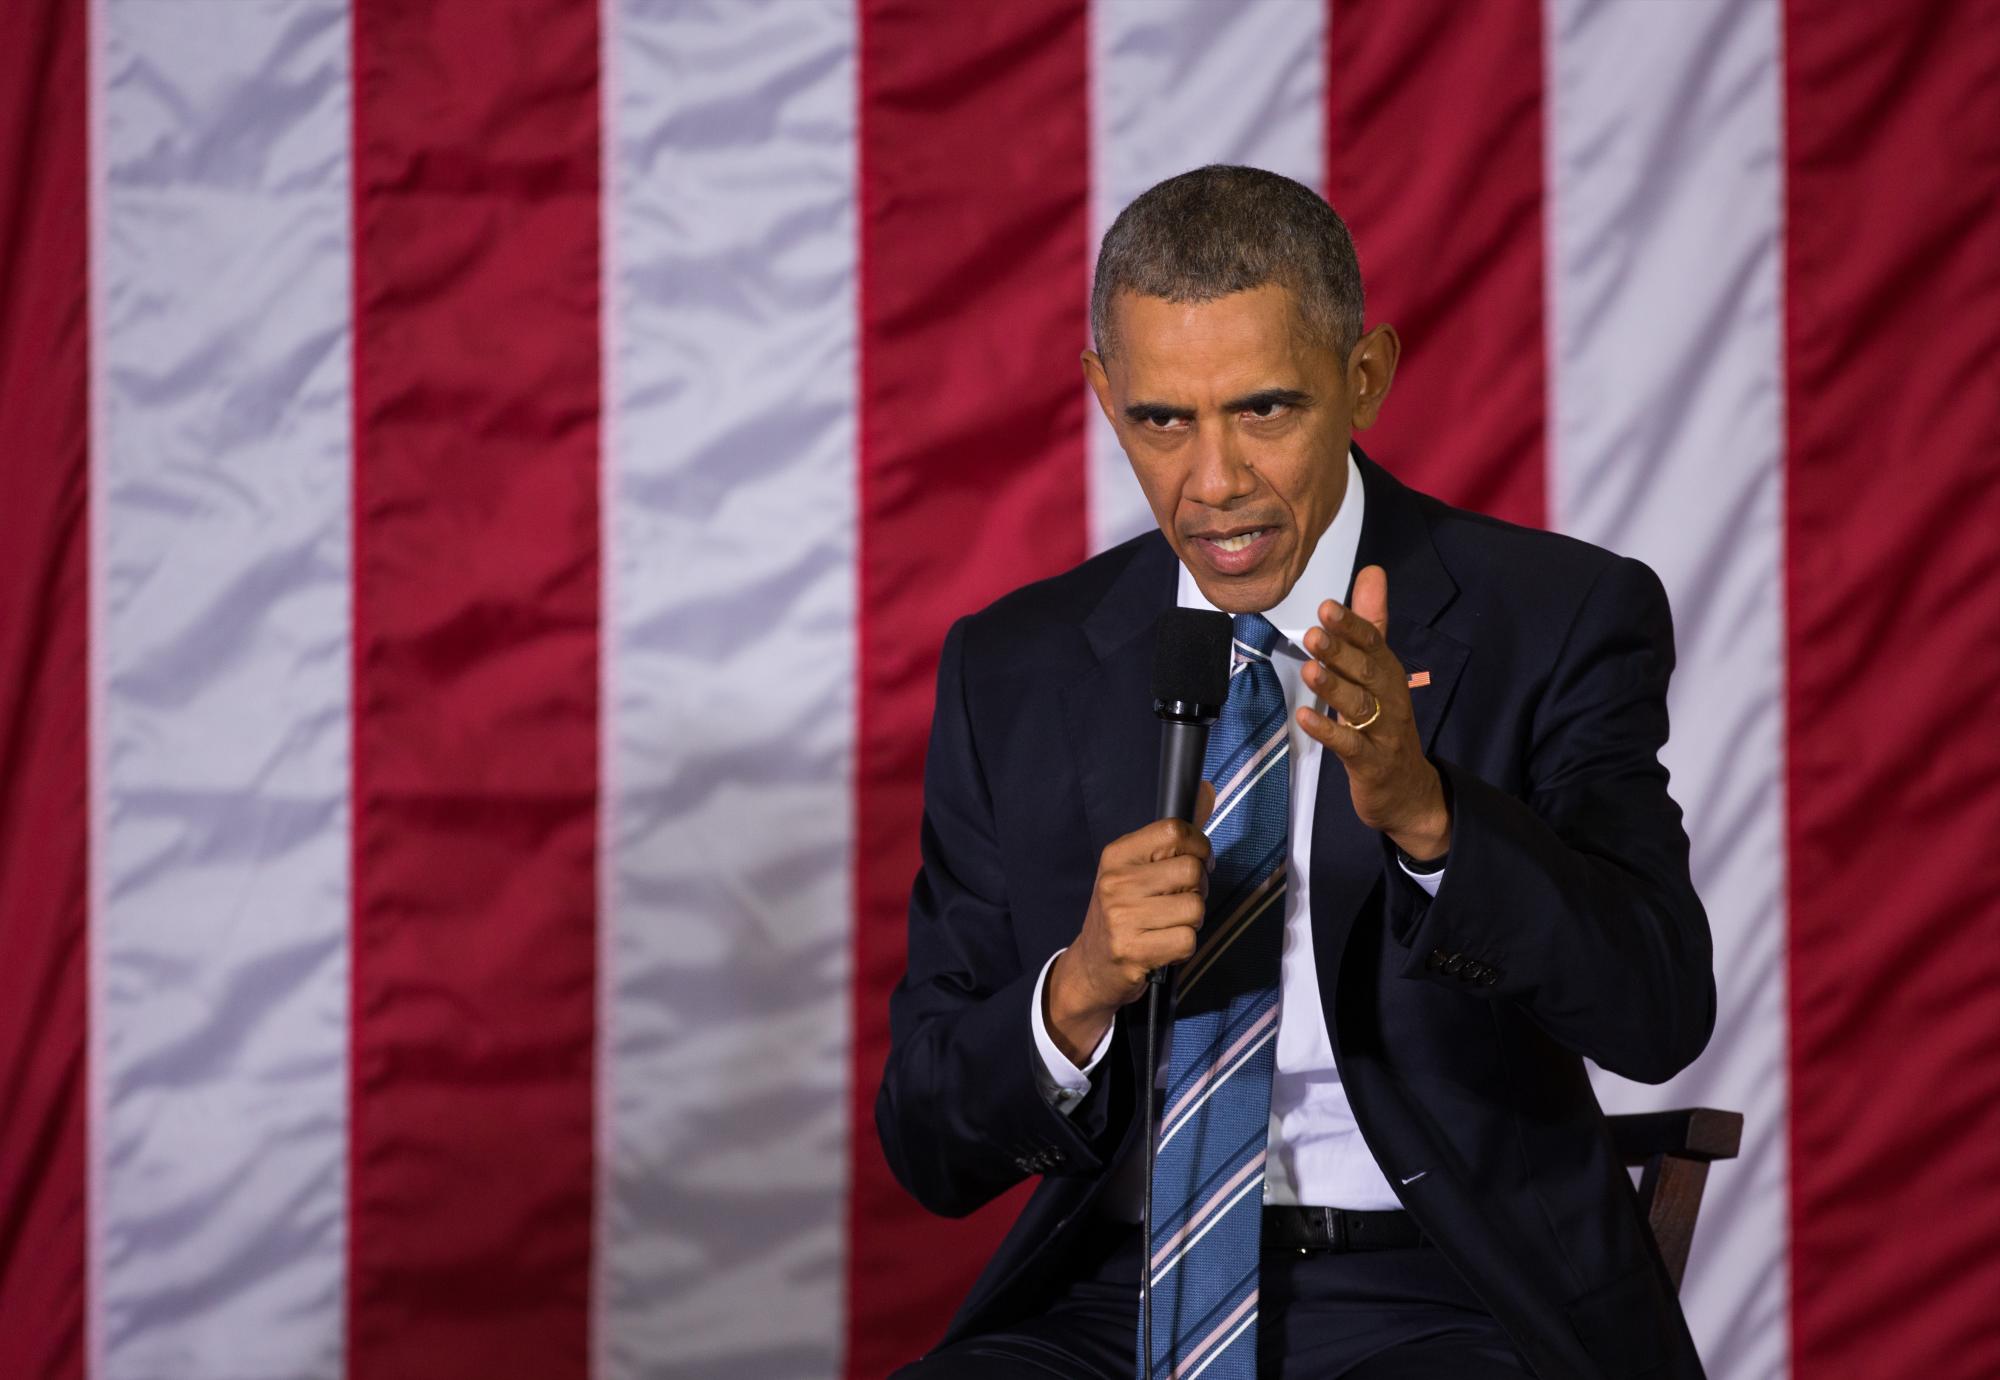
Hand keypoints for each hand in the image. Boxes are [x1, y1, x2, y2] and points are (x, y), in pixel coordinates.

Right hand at [1044, 783, 1215, 1064]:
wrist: (1091, 966)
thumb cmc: (1123, 911)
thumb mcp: (1137, 868)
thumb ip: (1175, 834)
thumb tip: (1208, 789)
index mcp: (1117, 855)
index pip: (1175, 831)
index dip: (1198, 847)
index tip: (1194, 863)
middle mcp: (1116, 882)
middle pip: (1192, 871)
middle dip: (1198, 889)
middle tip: (1181, 900)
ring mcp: (1122, 918)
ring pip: (1195, 908)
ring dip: (1192, 921)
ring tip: (1169, 924)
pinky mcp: (1133, 951)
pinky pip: (1187, 941)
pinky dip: (1184, 946)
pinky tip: (1164, 945)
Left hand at [1298, 564, 1451, 859]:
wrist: (1408, 791)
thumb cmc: (1386, 725)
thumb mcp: (1379, 671)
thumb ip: (1371, 624)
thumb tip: (1372, 573)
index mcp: (1390, 675)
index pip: (1374, 644)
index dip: (1352, 626)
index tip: (1327, 607)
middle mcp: (1391, 700)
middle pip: (1367, 672)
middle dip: (1341, 652)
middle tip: (1313, 634)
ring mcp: (1382, 734)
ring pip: (1360, 707)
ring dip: (1334, 688)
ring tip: (1309, 670)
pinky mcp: (1370, 764)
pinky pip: (1350, 746)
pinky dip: (1328, 731)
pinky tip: (1305, 717)